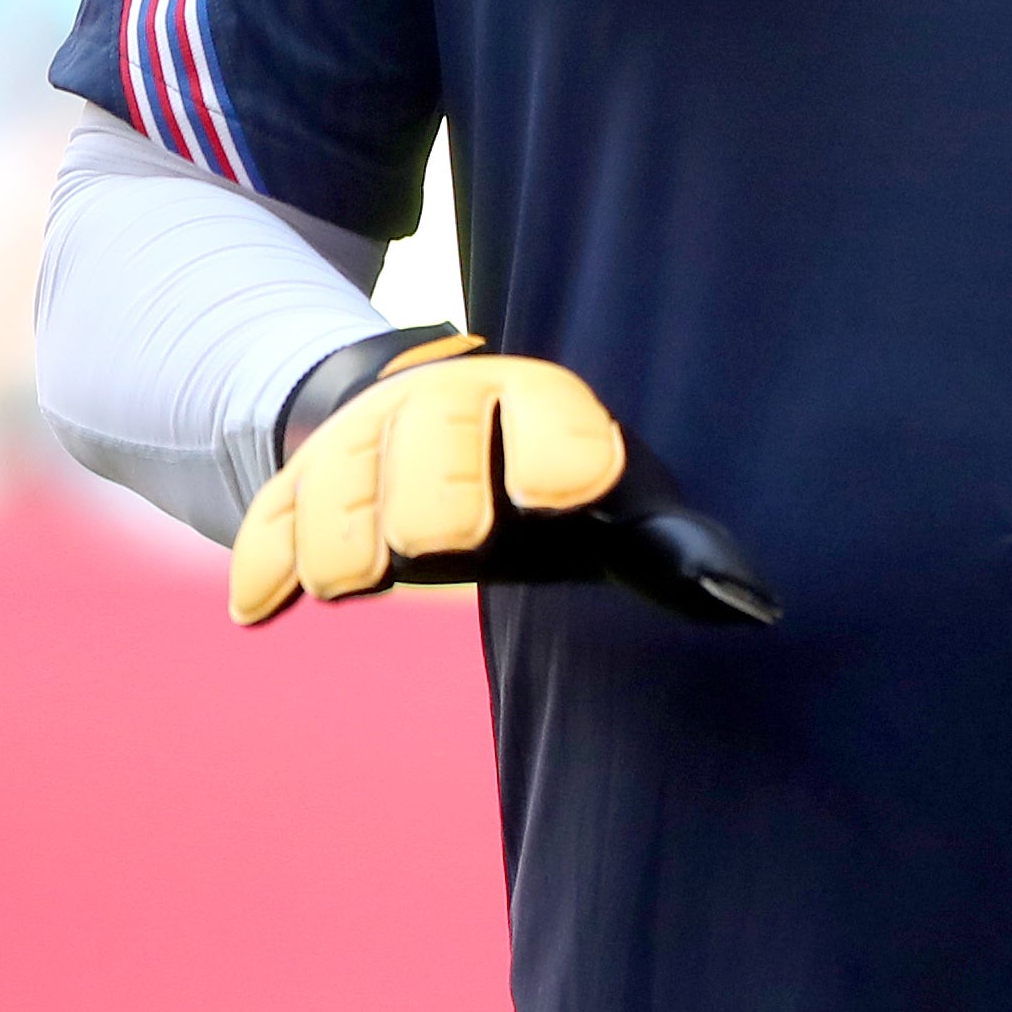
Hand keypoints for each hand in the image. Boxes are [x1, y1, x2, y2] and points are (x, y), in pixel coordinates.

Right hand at [232, 329, 774, 629]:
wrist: (440, 427)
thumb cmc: (554, 482)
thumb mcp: (620, 508)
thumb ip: (676, 551)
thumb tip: (748, 604)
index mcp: (538, 401)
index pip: (546, 410)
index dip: (555, 449)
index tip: (560, 494)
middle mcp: (444, 405)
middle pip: (427, 438)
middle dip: (432, 494)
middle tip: (436, 545)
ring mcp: (364, 440)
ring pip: (339, 479)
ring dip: (342, 538)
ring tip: (355, 582)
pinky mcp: (301, 484)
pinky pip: (270, 517)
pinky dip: (265, 561)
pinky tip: (262, 610)